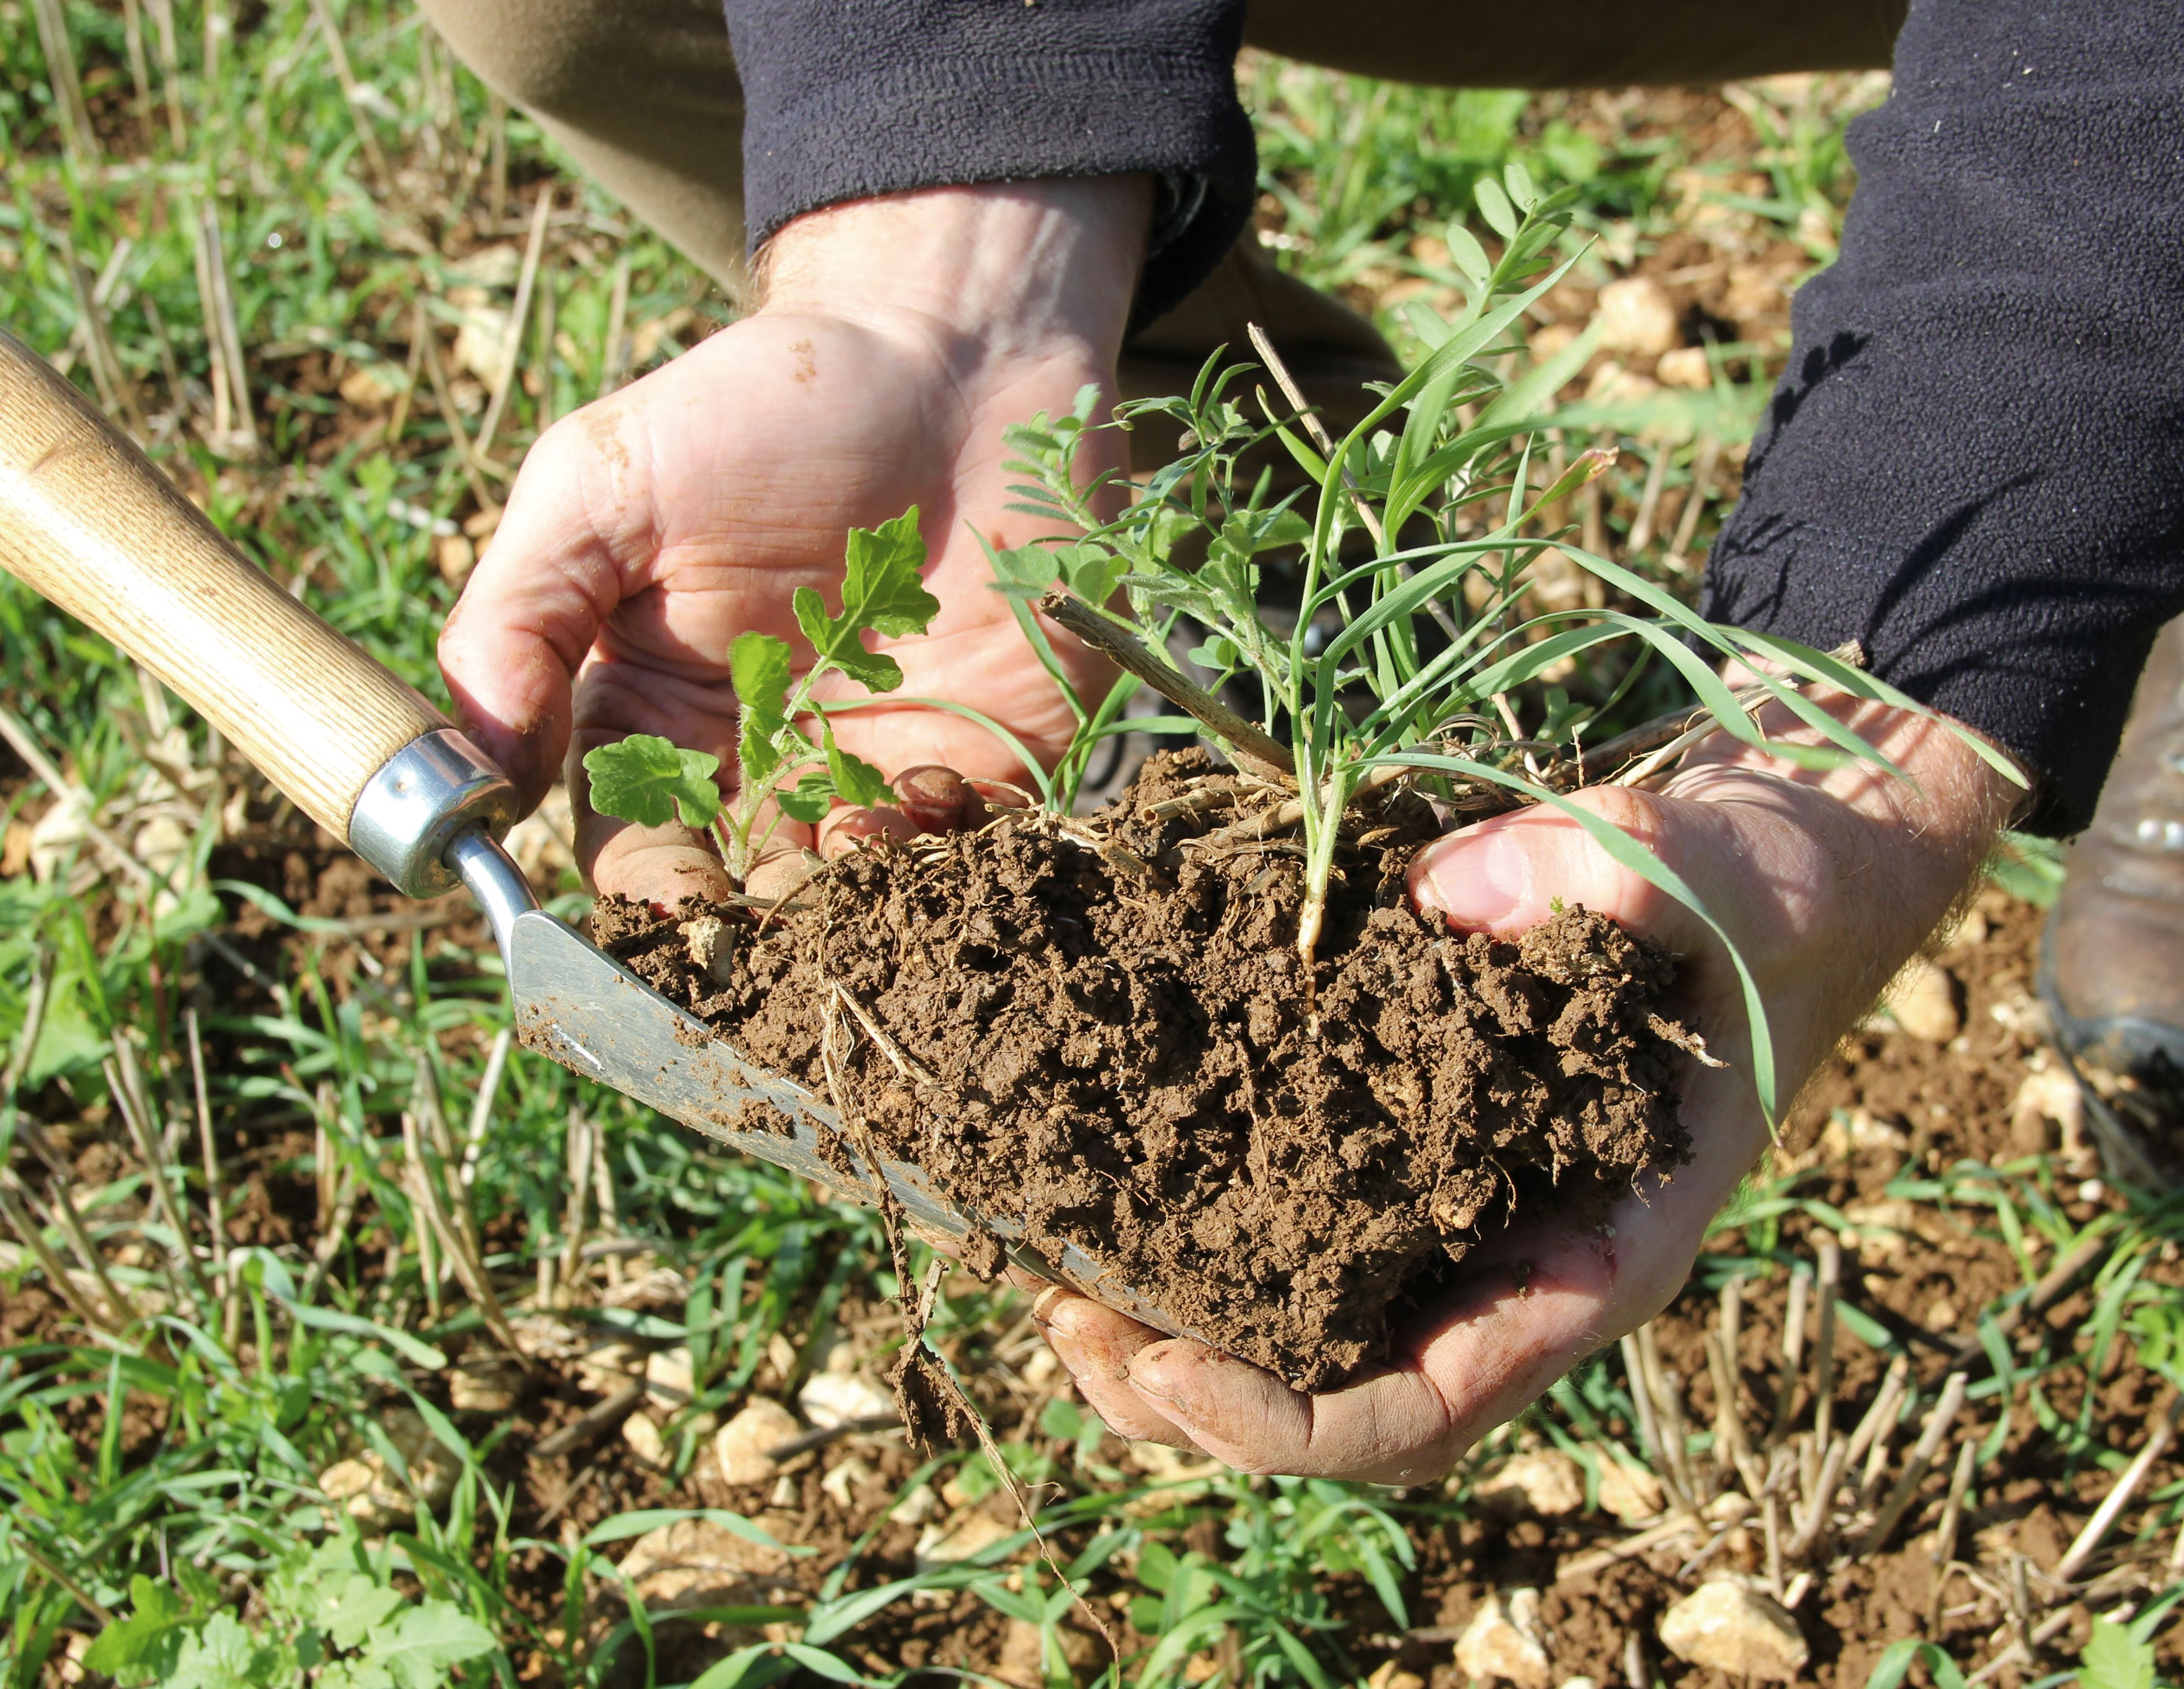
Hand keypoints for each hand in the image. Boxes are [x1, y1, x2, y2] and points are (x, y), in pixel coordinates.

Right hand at [438, 179, 1149, 907]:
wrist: (951, 346)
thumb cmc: (762, 405)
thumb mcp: (599, 485)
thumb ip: (521, 618)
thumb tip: (478, 773)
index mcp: (661, 726)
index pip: (635, 856)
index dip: (644, 904)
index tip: (666, 915)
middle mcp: (770, 771)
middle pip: (750, 902)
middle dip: (760, 933)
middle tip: (774, 920)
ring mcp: (884, 771)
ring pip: (863, 901)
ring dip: (856, 912)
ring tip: (846, 870)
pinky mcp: (997, 757)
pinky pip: (972, 850)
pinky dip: (955, 861)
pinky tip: (928, 812)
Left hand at [1035, 690, 2024, 1481]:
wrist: (1771, 860)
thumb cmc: (1774, 895)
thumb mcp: (1739, 876)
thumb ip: (1632, 877)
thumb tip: (1453, 894)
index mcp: (1588, 1259)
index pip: (1427, 1409)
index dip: (1288, 1423)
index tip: (1164, 1369)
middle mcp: (1503, 1259)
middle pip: (1325, 1395)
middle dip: (1184, 1388)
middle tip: (1062, 1309)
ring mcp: (1445, 1203)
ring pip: (1286, 1325)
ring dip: (1161, 1320)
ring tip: (1045, 1262)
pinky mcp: (1397, 1128)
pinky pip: (1276, 1213)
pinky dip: (1182, 1216)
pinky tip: (1097, 1162)